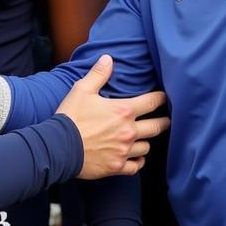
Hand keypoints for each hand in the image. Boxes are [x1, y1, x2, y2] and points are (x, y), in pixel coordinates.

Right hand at [56, 55, 168, 178]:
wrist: (58, 147)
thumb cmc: (71, 117)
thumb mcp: (82, 90)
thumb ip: (98, 74)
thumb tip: (107, 58)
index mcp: (123, 111)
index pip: (152, 102)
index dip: (161, 98)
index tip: (164, 98)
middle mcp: (128, 131)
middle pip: (157, 127)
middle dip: (164, 122)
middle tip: (166, 120)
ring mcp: (124, 151)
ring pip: (147, 147)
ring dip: (146, 141)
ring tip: (144, 138)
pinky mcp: (116, 166)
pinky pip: (136, 166)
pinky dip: (138, 162)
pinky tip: (136, 159)